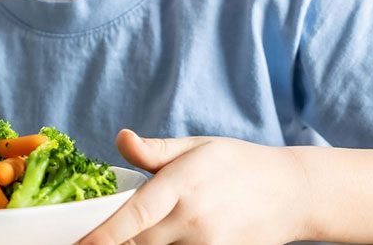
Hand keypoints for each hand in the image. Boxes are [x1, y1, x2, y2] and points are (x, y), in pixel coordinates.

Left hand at [79, 130, 310, 244]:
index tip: (80, 244)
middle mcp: (195, 219)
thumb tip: (120, 138)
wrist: (292, 193)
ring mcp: (210, 244)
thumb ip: (154, 151)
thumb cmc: (237, 164)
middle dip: (120, 240)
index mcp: (183, 184)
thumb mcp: (195, 147)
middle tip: (103, 233)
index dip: (103, 234)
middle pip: (140, 241)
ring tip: (148, 227)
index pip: (134, 215)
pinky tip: (168, 237)